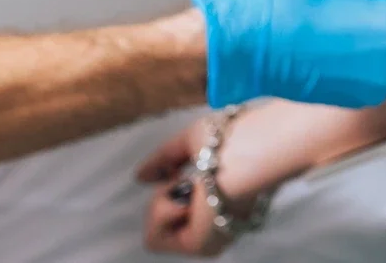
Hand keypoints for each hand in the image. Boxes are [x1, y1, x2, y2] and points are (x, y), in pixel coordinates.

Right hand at [138, 117, 226, 255]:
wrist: (245, 152)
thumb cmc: (230, 139)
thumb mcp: (190, 142)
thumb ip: (164, 159)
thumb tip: (140, 176)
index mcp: (225, 199)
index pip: (186, 206)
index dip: (173, 186)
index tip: (179, 170)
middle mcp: (219, 223)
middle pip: (167, 218)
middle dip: (165, 194)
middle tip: (185, 179)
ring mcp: (209, 238)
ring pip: (156, 230)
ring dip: (162, 203)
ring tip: (188, 189)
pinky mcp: (199, 247)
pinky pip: (154, 239)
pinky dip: (161, 214)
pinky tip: (186, 201)